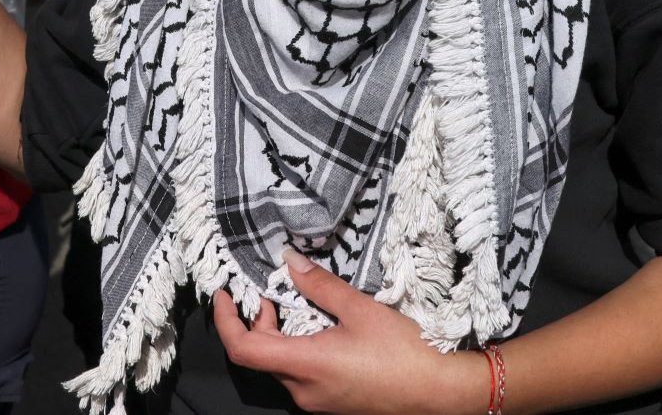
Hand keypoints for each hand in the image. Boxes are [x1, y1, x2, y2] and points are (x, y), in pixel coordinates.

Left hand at [211, 250, 487, 414]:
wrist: (438, 393)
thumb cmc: (403, 352)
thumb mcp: (360, 309)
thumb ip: (320, 285)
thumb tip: (289, 261)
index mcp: (305, 365)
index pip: (243, 349)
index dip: (225, 320)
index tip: (224, 294)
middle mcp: (303, 390)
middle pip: (260, 356)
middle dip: (258, 321)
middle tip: (273, 292)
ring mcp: (316, 402)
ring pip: (281, 366)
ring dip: (280, 336)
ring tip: (301, 306)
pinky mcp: (330, 404)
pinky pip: (300, 377)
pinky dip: (298, 350)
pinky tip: (322, 331)